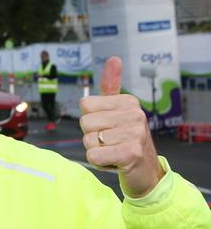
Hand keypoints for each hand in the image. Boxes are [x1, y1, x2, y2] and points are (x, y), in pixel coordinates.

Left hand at [79, 57, 163, 197]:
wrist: (146, 172)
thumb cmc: (125, 139)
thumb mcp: (118, 110)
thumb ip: (111, 86)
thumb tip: (114, 58)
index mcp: (128, 101)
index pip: (85, 104)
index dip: (91, 120)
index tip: (108, 127)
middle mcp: (134, 114)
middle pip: (84, 122)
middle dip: (92, 136)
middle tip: (111, 142)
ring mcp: (134, 133)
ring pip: (87, 140)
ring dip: (96, 150)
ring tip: (114, 151)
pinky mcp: (130, 153)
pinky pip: (93, 156)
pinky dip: (99, 162)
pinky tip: (115, 162)